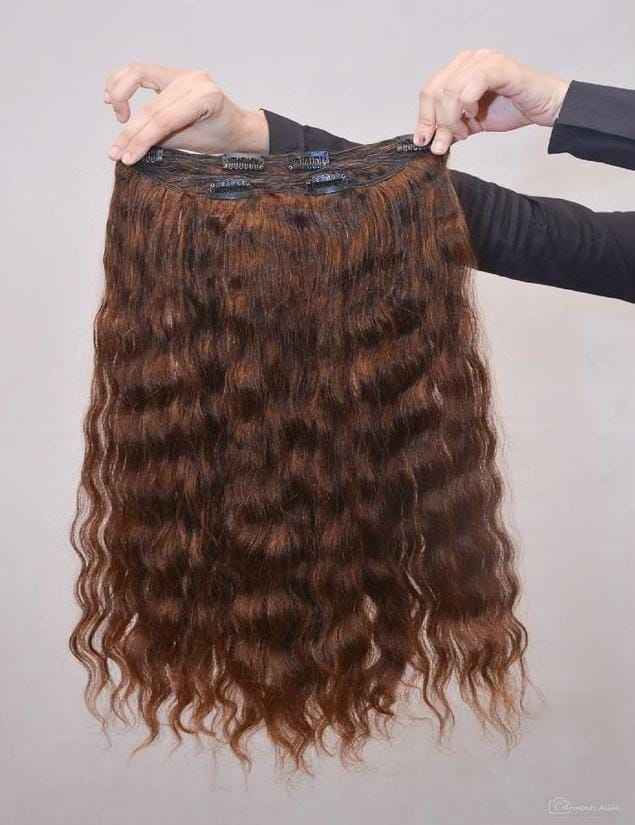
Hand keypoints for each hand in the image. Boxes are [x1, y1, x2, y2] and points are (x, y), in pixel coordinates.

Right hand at [104, 63, 268, 163]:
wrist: (236, 125)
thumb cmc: (220, 137)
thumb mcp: (194, 144)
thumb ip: (163, 142)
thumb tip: (131, 148)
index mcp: (206, 98)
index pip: (164, 121)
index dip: (140, 140)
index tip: (125, 158)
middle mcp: (193, 80)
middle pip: (151, 106)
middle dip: (129, 132)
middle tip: (114, 152)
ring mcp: (183, 72)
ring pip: (137, 75)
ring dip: (119, 96)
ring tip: (119, 119)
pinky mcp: (173, 72)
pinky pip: (140, 70)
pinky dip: (122, 81)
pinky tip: (111, 96)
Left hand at [413, 49, 570, 153]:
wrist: (545, 107)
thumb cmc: (512, 110)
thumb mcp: (472, 124)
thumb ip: (450, 127)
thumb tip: (427, 140)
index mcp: (460, 69)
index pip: (430, 90)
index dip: (423, 117)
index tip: (424, 141)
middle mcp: (470, 60)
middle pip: (435, 90)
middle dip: (435, 123)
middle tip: (443, 143)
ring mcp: (484, 61)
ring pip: (449, 91)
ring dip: (451, 120)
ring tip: (464, 133)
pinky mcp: (497, 67)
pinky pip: (468, 88)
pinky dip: (466, 108)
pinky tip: (475, 117)